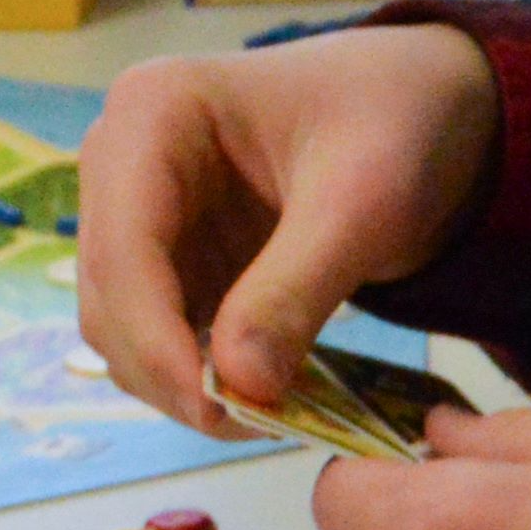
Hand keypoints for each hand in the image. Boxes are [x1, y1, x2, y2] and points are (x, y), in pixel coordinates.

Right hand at [73, 26, 500, 437]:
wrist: (420, 106)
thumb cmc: (394, 122)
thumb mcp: (363, 201)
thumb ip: (297, 288)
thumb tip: (239, 386)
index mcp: (152, 112)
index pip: (123, 246)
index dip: (155, 338)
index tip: (216, 408)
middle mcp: (121, 162)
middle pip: (110, 296)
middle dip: (172, 370)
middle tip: (260, 423)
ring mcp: (139, 214)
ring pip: (124, 327)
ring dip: (183, 381)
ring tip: (272, 410)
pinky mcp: (168, 258)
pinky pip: (161, 335)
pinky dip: (202, 373)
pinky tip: (264, 388)